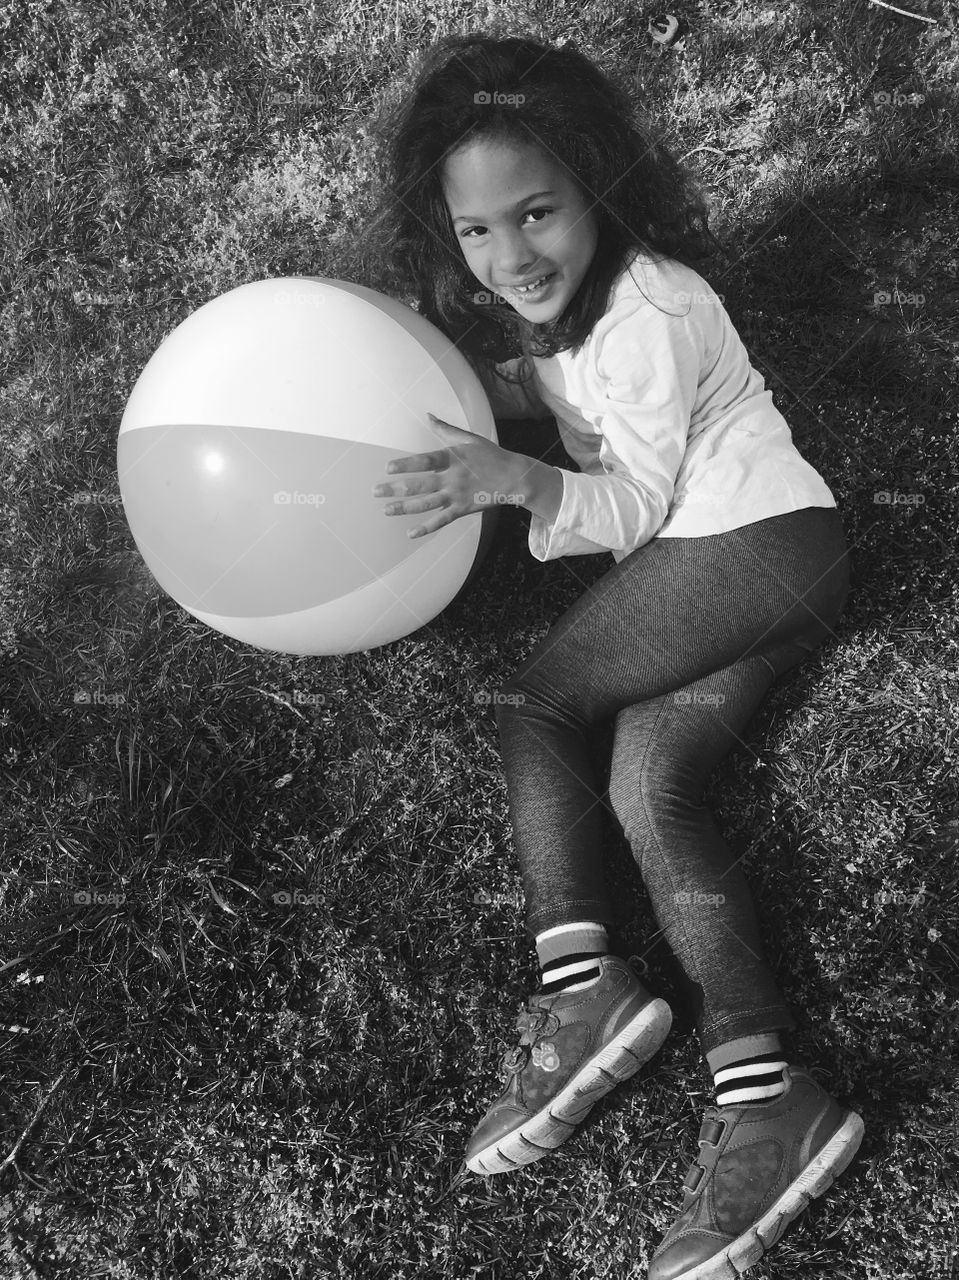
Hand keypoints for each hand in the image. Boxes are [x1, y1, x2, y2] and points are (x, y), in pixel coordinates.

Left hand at [371, 414, 519, 538]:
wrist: (514, 478)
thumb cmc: (491, 456)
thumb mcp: (469, 438)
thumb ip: (446, 429)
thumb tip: (427, 416)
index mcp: (453, 458)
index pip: (425, 462)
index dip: (406, 465)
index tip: (388, 468)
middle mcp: (452, 478)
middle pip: (419, 485)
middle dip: (396, 489)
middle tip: (376, 492)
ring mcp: (456, 496)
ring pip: (426, 504)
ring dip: (404, 508)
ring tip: (386, 510)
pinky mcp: (462, 510)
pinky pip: (441, 521)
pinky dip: (426, 528)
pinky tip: (410, 533)